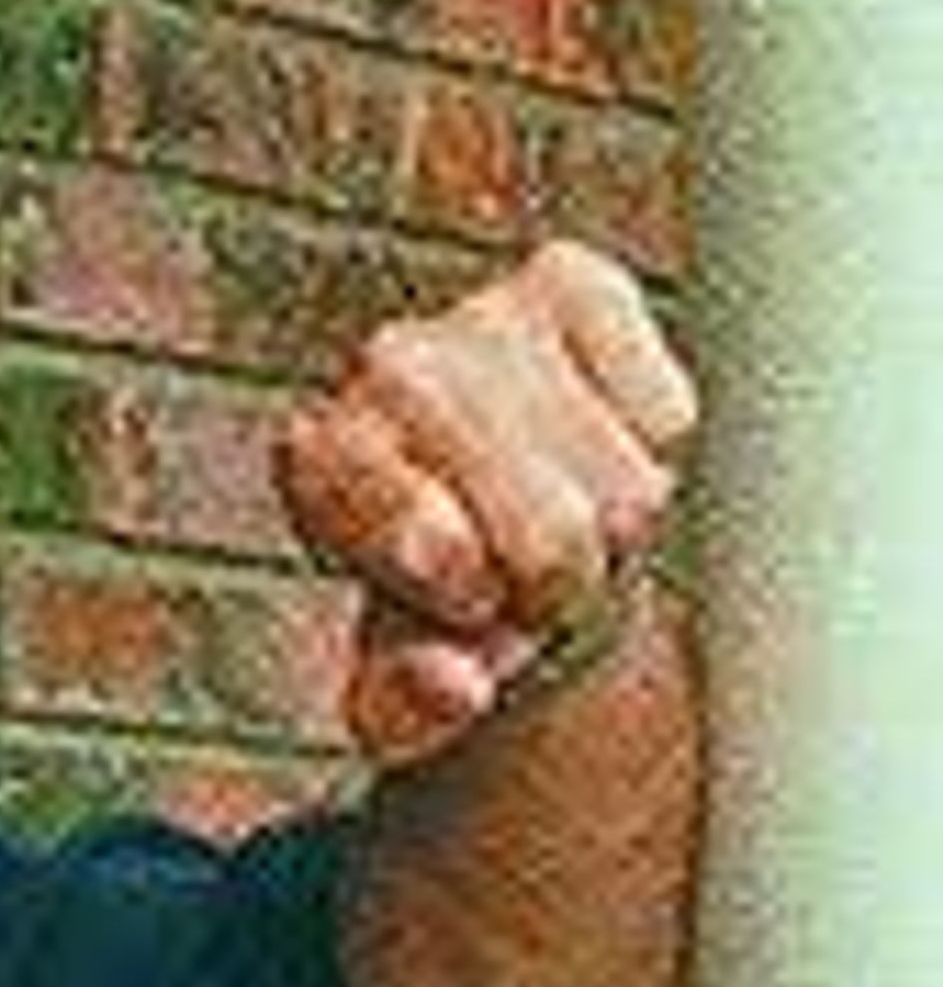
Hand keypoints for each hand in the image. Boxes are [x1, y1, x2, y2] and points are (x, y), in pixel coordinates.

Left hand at [275, 239, 697, 768]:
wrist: (496, 527)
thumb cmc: (440, 610)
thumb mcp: (406, 690)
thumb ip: (412, 704)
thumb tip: (457, 685)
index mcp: (320, 463)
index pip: (437, 546)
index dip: (476, 598)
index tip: (466, 601)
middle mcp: (390, 367)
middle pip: (555, 531)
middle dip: (557, 586)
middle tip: (528, 580)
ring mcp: (483, 311)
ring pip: (625, 483)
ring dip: (611, 529)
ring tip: (562, 522)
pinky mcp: (575, 282)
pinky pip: (666, 416)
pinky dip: (649, 457)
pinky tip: (596, 453)